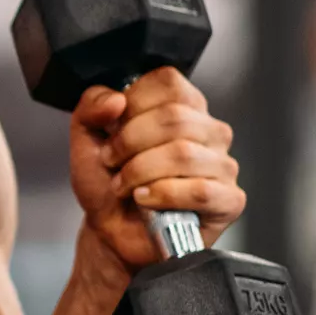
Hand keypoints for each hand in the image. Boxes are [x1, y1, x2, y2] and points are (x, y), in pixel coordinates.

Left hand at [69, 67, 245, 271]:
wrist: (111, 232)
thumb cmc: (108, 185)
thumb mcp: (86, 141)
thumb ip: (90, 108)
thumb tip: (116, 99)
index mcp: (184, 107)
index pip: (167, 81)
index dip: (132, 105)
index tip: (113, 131)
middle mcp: (210, 131)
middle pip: (173, 118)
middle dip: (128, 144)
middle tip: (112, 164)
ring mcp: (223, 165)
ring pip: (182, 154)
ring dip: (139, 173)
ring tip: (124, 187)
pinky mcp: (229, 199)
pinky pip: (199, 190)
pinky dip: (162, 196)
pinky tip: (145, 201)